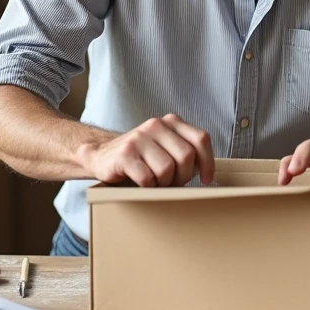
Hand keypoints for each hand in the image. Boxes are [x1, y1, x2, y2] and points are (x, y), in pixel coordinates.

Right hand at [75, 114, 213, 186]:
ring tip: (154, 181)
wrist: (101, 155)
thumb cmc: (140, 158)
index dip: (207, 162)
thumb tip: (206, 173)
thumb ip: (185, 151)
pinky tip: (140, 182)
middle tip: (172, 183)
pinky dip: (147, 187)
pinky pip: (147, 178)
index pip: (201, 139)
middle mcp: (156, 125)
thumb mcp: (165, 147)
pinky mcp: (125, 154)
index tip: (205, 178)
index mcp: (171, 122)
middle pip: (186, 157)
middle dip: (182, 177)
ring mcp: (139, 138)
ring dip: (163, 183)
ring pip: (167, 169)